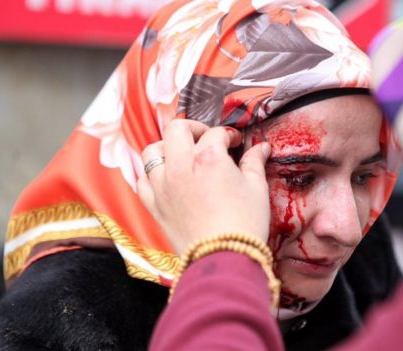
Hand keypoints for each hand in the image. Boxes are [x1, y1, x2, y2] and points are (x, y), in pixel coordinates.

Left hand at [137, 119, 270, 255]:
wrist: (224, 259)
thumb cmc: (244, 224)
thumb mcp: (257, 189)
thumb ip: (254, 163)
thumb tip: (261, 148)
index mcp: (209, 157)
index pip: (216, 133)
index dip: (229, 135)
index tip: (235, 143)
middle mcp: (180, 165)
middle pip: (177, 130)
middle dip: (193, 128)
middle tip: (206, 138)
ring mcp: (162, 185)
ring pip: (152, 151)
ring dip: (167, 147)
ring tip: (180, 154)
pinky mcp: (153, 205)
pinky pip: (141, 180)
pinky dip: (150, 173)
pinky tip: (163, 176)